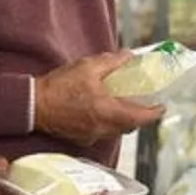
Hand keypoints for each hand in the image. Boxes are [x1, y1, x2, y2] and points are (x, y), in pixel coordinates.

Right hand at [34, 51, 164, 146]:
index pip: (140, 118)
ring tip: (121, 102)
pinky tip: (100, 108)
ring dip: (122, 118)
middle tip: (143, 102)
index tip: (162, 107)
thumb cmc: (60, 86)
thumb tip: (129, 56)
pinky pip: (102, 131)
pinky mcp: (81, 137)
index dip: (154, 113)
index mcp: (109, 112)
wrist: (33, 105)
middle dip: (139, 115)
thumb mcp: (88, 67)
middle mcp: (103, 128)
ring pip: (116, 129)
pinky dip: (107, 121)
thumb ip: (113, 61)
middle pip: (130, 126)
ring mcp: (92, 135)